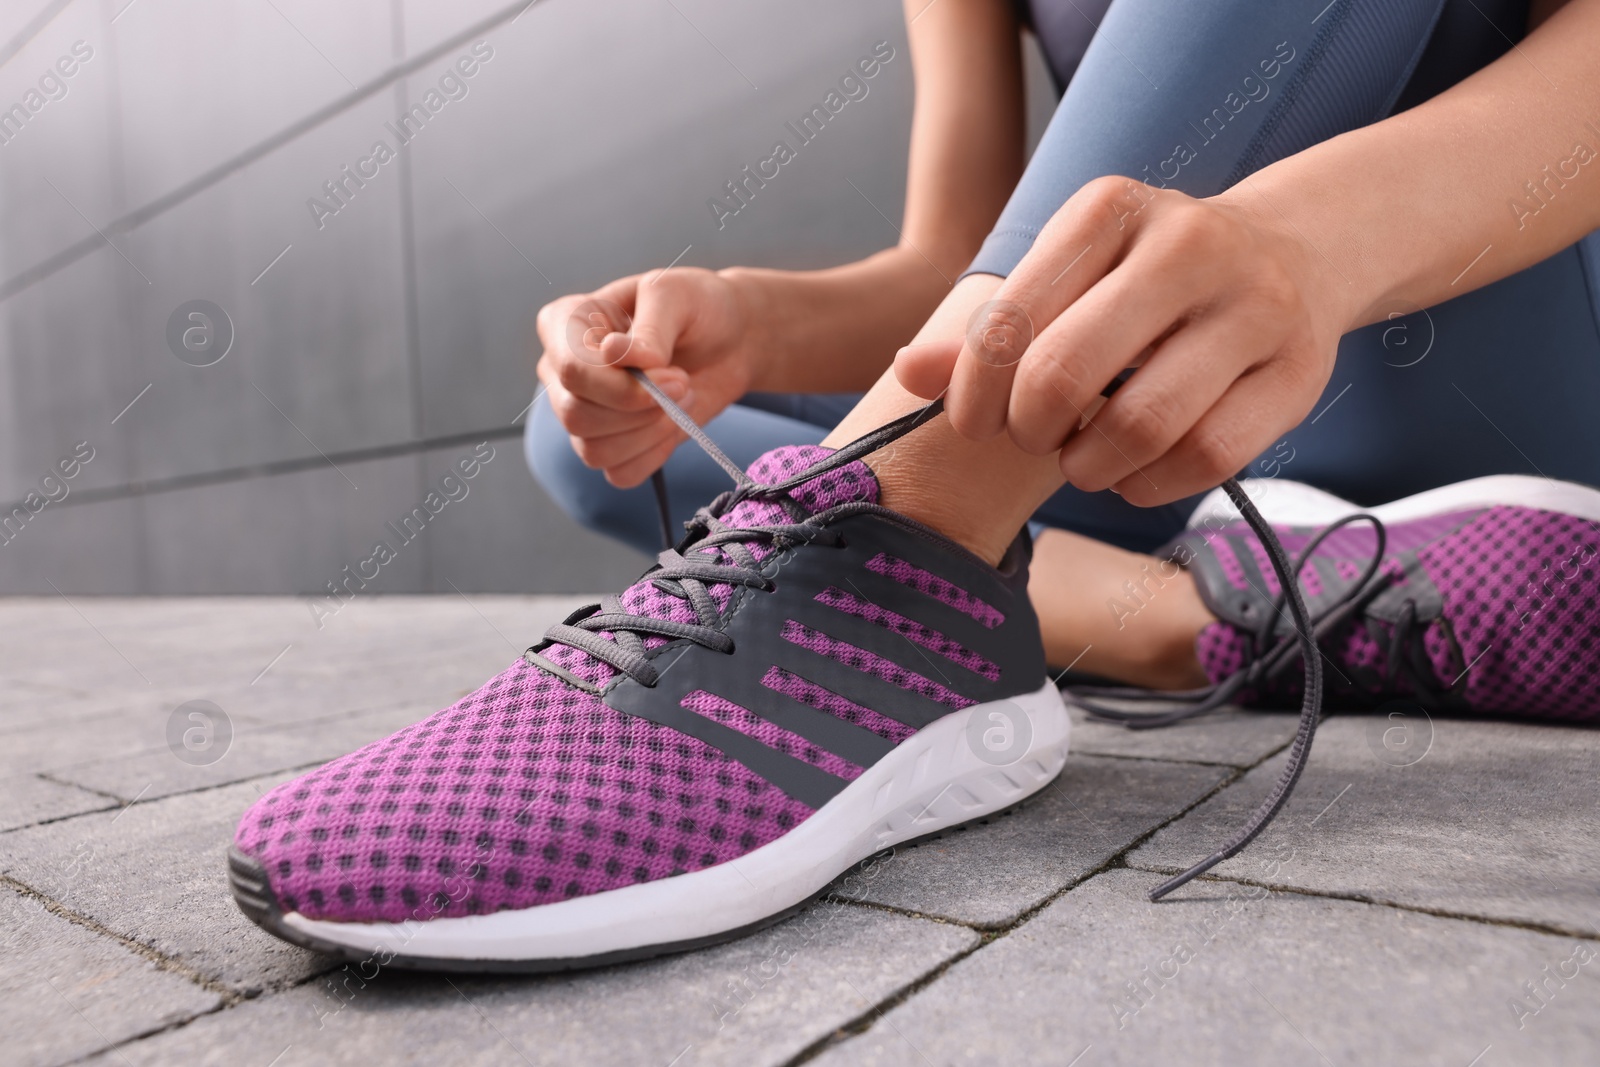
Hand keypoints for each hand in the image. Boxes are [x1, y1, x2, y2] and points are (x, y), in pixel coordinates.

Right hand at [535, 267, 756, 487]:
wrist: (728, 338)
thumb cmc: (695, 307)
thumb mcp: (675, 296)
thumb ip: (648, 328)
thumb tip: (613, 354)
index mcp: (565, 325)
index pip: (570, 370)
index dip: (621, 384)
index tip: (670, 371)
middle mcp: (562, 372)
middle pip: (576, 416)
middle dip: (641, 409)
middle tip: (683, 384)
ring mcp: (583, 411)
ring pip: (594, 450)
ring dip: (651, 431)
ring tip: (682, 397)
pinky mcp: (611, 444)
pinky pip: (619, 472)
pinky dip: (655, 454)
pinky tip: (674, 423)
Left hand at [893, 176, 1352, 504]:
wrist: (1295, 253)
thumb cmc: (1145, 279)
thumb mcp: (1066, 276)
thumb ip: (987, 327)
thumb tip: (908, 372)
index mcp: (1109, 210)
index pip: (1010, 320)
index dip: (974, 391)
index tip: (974, 421)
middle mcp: (1187, 244)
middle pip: (1065, 373)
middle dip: (1028, 429)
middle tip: (1031, 438)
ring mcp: (1254, 307)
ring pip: (1143, 424)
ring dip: (1090, 466)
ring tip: (1081, 460)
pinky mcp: (1298, 372)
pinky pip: (1207, 458)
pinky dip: (1150, 485)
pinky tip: (1133, 474)